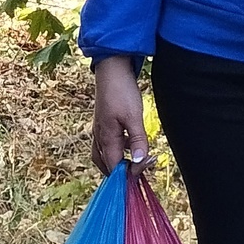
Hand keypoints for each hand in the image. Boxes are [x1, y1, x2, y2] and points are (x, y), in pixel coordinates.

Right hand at [91, 55, 150, 171]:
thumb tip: (140, 162)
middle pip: (105, 165)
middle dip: (118, 174)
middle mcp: (99, 136)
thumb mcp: (133, 116)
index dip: (128, 174)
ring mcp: (99, 129)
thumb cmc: (121, 91)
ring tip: (134, 162)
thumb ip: (138, 140)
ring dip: (117, 162)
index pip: (114, 167)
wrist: (111, 68)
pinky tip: (130, 143)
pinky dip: (117, 150)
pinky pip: (107, 143)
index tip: (144, 171)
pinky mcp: (103, 122)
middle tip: (136, 173)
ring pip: (104, 155)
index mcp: (106, 138)